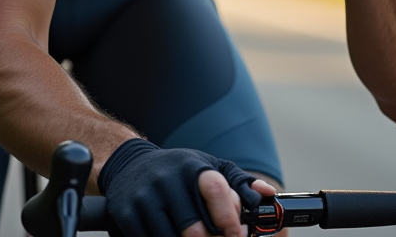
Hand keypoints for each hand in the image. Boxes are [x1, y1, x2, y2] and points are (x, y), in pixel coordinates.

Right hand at [99, 139, 265, 236]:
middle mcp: (168, 179)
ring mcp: (145, 197)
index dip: (229, 220)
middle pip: (194, 229)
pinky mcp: (128, 213)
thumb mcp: (208, 168)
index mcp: (193, 168)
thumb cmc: (177, 171)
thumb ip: (239, 182)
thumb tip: (267, 194)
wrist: (130, 165)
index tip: (236, 236)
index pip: (217, 191)